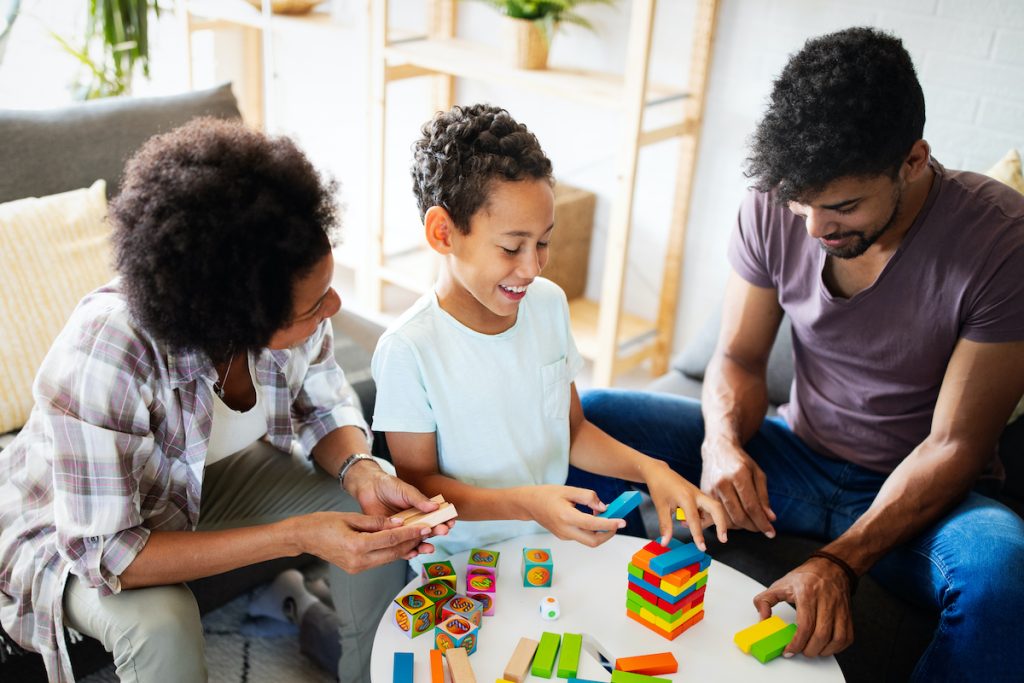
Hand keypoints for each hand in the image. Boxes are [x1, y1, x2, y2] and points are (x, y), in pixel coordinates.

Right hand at [297, 511, 436, 570]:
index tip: (425, 527)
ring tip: (420, 538)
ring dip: (405, 549)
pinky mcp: (357, 569)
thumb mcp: (351, 517)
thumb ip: (376, 522)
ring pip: (389, 558)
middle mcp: (359, 561)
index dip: (410, 534)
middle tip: (428, 532)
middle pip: (393, 552)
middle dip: (413, 543)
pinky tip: (403, 544)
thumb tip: (399, 523)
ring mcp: (358, 568)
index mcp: (357, 546)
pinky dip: (393, 552)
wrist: (305, 537)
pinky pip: (380, 560)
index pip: (391, 539)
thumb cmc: (324, 523)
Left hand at [342, 459, 454, 549]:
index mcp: (421, 510)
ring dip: (424, 546)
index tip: (451, 522)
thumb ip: (419, 499)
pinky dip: (406, 552)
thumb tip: (436, 506)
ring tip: (429, 548)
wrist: (369, 487)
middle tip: (443, 531)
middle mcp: (413, 522)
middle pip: (428, 531)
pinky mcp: (390, 536)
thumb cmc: (389, 485)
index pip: (436, 517)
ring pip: (415, 542)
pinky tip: (412, 553)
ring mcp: (402, 530)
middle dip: (437, 533)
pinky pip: (399, 547)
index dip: (445, 521)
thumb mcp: (405, 490)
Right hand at [523, 485, 623, 546]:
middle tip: (616, 523)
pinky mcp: (564, 536)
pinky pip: (582, 536)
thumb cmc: (547, 495)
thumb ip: (588, 497)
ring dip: (600, 531)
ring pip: (588, 540)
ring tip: (602, 515)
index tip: (622, 522)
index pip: (592, 524)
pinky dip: (591, 529)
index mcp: (566, 516)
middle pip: (593, 541)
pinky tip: (592, 517)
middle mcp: (565, 530)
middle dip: (608, 534)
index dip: (609, 524)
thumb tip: (603, 507)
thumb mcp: (568, 490)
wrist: (529, 504)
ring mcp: (564, 535)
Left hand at [641, 461, 728, 550]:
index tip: (702, 548)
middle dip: (722, 524)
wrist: (659, 472)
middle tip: (722, 539)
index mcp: (686, 497)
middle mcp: (696, 494)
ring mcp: (699, 494)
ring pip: (713, 509)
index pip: (695, 519)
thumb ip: (665, 526)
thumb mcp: (660, 507)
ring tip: (686, 524)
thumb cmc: (659, 487)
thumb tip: (665, 543)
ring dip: (707, 520)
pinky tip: (687, 519)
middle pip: (716, 509)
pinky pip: (707, 507)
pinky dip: (703, 516)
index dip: (698, 535)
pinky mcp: (699, 495)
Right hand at [700, 436, 775, 535]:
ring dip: (741, 526)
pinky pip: (716, 516)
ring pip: (726, 519)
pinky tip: (736, 519)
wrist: (718, 450)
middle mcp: (722, 483)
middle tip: (761, 528)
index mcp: (738, 475)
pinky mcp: (703, 494)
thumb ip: (763, 497)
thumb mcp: (757, 474)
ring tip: (750, 522)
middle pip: (738, 516)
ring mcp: (710, 489)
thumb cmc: (740, 462)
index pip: (751, 506)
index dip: (762, 522)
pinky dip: (727, 522)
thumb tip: (770, 518)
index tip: (770, 532)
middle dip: (753, 527)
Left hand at [752, 557, 854, 657]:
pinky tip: (825, 646)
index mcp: (807, 593)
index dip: (796, 643)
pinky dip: (837, 647)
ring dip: (823, 650)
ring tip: (812, 649)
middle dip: (809, 649)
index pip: (805, 625)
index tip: (789, 650)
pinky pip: (847, 637)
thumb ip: (765, 600)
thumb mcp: (780, 584)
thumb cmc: (805, 578)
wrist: (830, 567)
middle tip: (800, 651)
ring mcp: (839, 608)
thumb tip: (762, 619)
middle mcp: (826, 601)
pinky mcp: (848, 615)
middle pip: (821, 635)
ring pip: (837, 638)